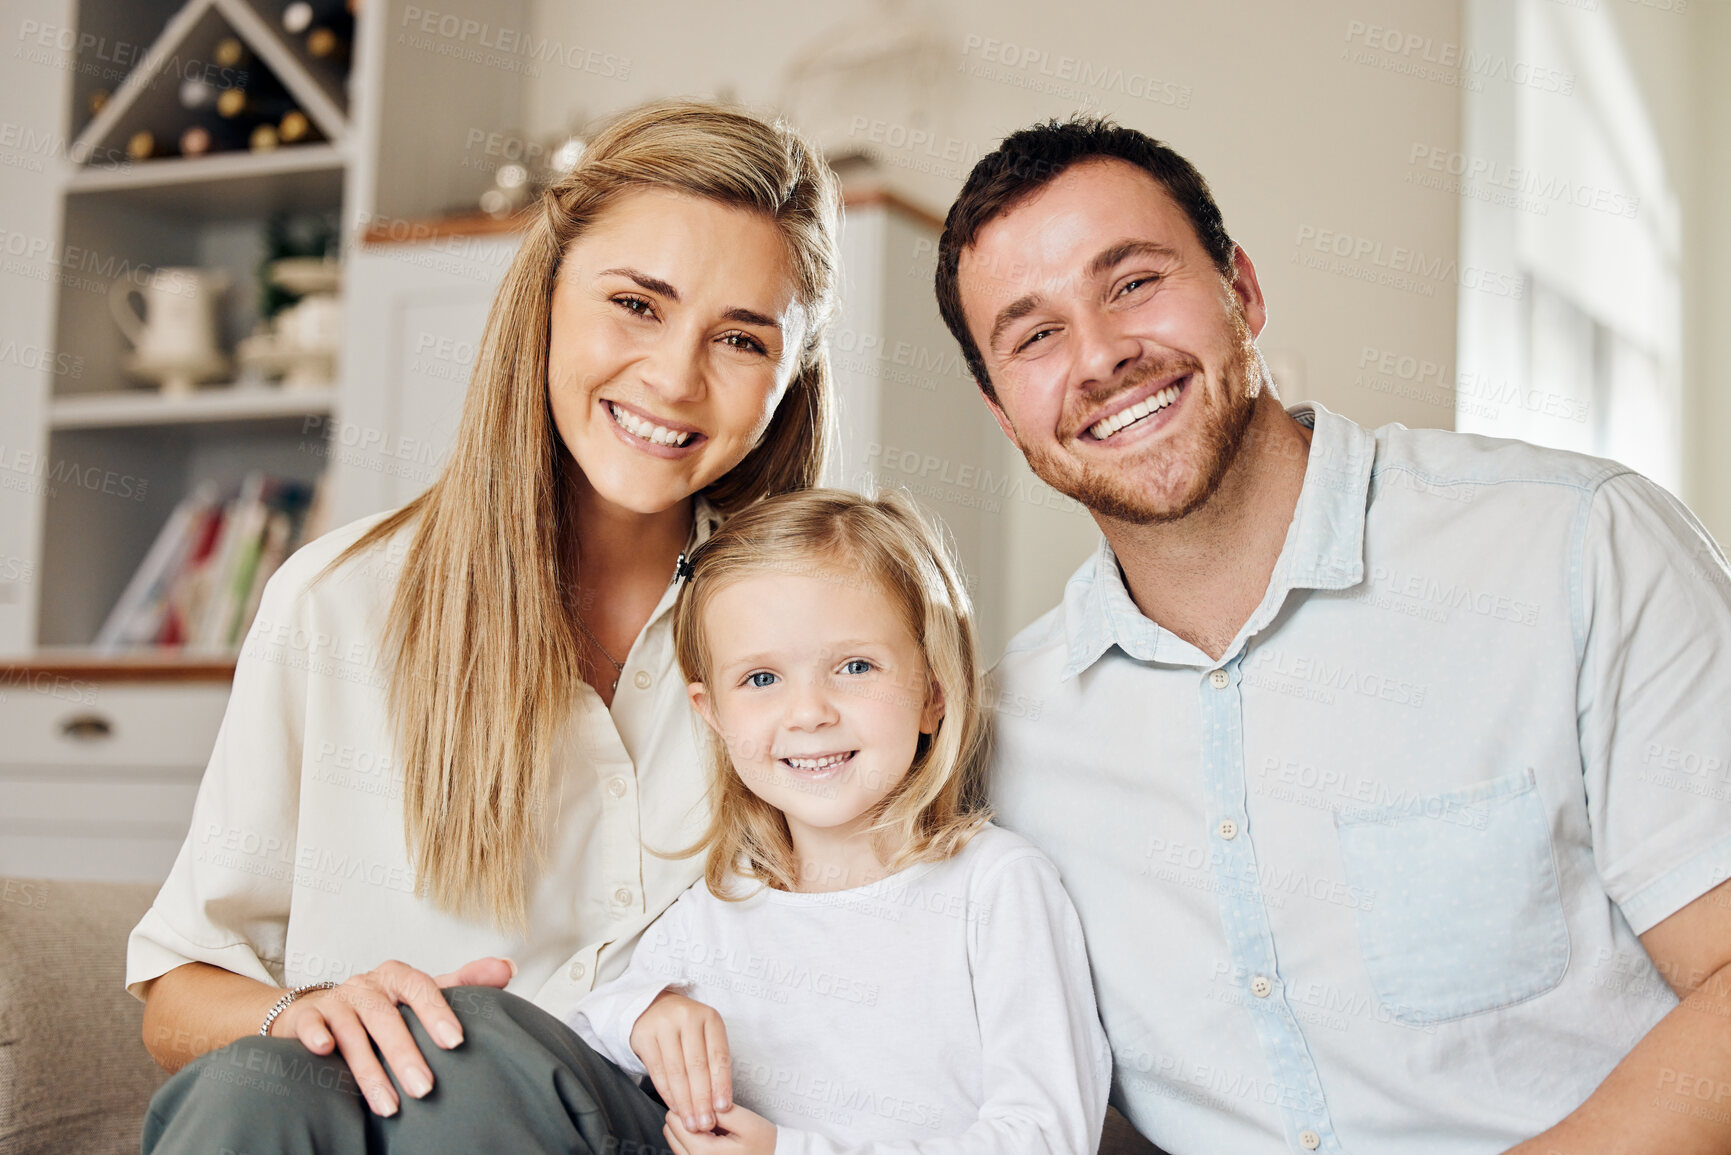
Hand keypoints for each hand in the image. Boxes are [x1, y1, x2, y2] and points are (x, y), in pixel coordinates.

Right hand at [268, 956, 514, 1116]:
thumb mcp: (419, 994)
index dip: (437, 1011)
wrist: (316, 1010)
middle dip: (406, 1055)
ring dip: (369, 1070)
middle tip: (426, 1089)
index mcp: (397, 976)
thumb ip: (463, 982)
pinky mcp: (305, 1018)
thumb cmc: (379, 1006)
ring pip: (352, 1031)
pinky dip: (316, 1035)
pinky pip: (310, 1024)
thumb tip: (508, 968)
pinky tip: (325, 1052)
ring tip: (390, 1106)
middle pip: (387, 1017)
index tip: (456, 1041)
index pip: (420, 987)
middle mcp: (366, 985)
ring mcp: (335, 1000)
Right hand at [629, 990, 733, 1131]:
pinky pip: (657, 1071)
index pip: (718, 1055)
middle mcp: (687, 1017)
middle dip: (702, 1099)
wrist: (654, 1007)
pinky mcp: (644, 1036)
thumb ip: (713, 1063)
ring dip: (685, 1102)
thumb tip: (720, 1104)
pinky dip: (667, 1094)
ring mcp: (663, 1025)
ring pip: (676, 1071)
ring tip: (691, 1123)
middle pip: (697, 1066)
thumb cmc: (688, 1029)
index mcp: (710, 1017)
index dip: (721, 1084)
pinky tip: (675, 1108)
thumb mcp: (706, 1035)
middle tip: (706, 1123)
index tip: (723, 1108)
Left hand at [664, 1103, 775, 1154]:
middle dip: (687, 1117)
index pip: (675, 1120)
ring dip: (690, 1129)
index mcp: (704, 1152)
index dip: (689, 1104)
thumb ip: (718, 1110)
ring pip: (675, 1141)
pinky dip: (694, 1139)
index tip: (705, 1101)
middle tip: (712, 1114)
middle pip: (670, 1131)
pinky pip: (684, 1150)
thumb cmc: (764, 1144)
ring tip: (715, 1127)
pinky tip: (714, 1136)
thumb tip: (695, 1099)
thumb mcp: (746, 1121)